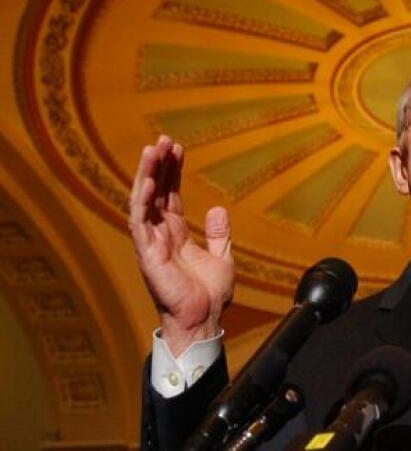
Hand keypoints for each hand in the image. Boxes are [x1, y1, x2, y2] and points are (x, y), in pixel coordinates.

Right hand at [129, 135, 234, 356]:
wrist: (203, 318)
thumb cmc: (209, 295)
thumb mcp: (222, 257)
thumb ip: (218, 233)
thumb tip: (217, 209)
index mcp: (175, 234)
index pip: (170, 195)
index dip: (172, 171)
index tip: (177, 148)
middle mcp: (159, 235)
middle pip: (155, 192)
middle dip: (158, 165)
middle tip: (163, 140)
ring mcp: (151, 243)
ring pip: (143, 201)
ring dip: (147, 175)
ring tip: (152, 149)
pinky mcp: (147, 253)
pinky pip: (140, 221)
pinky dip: (143, 199)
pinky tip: (150, 180)